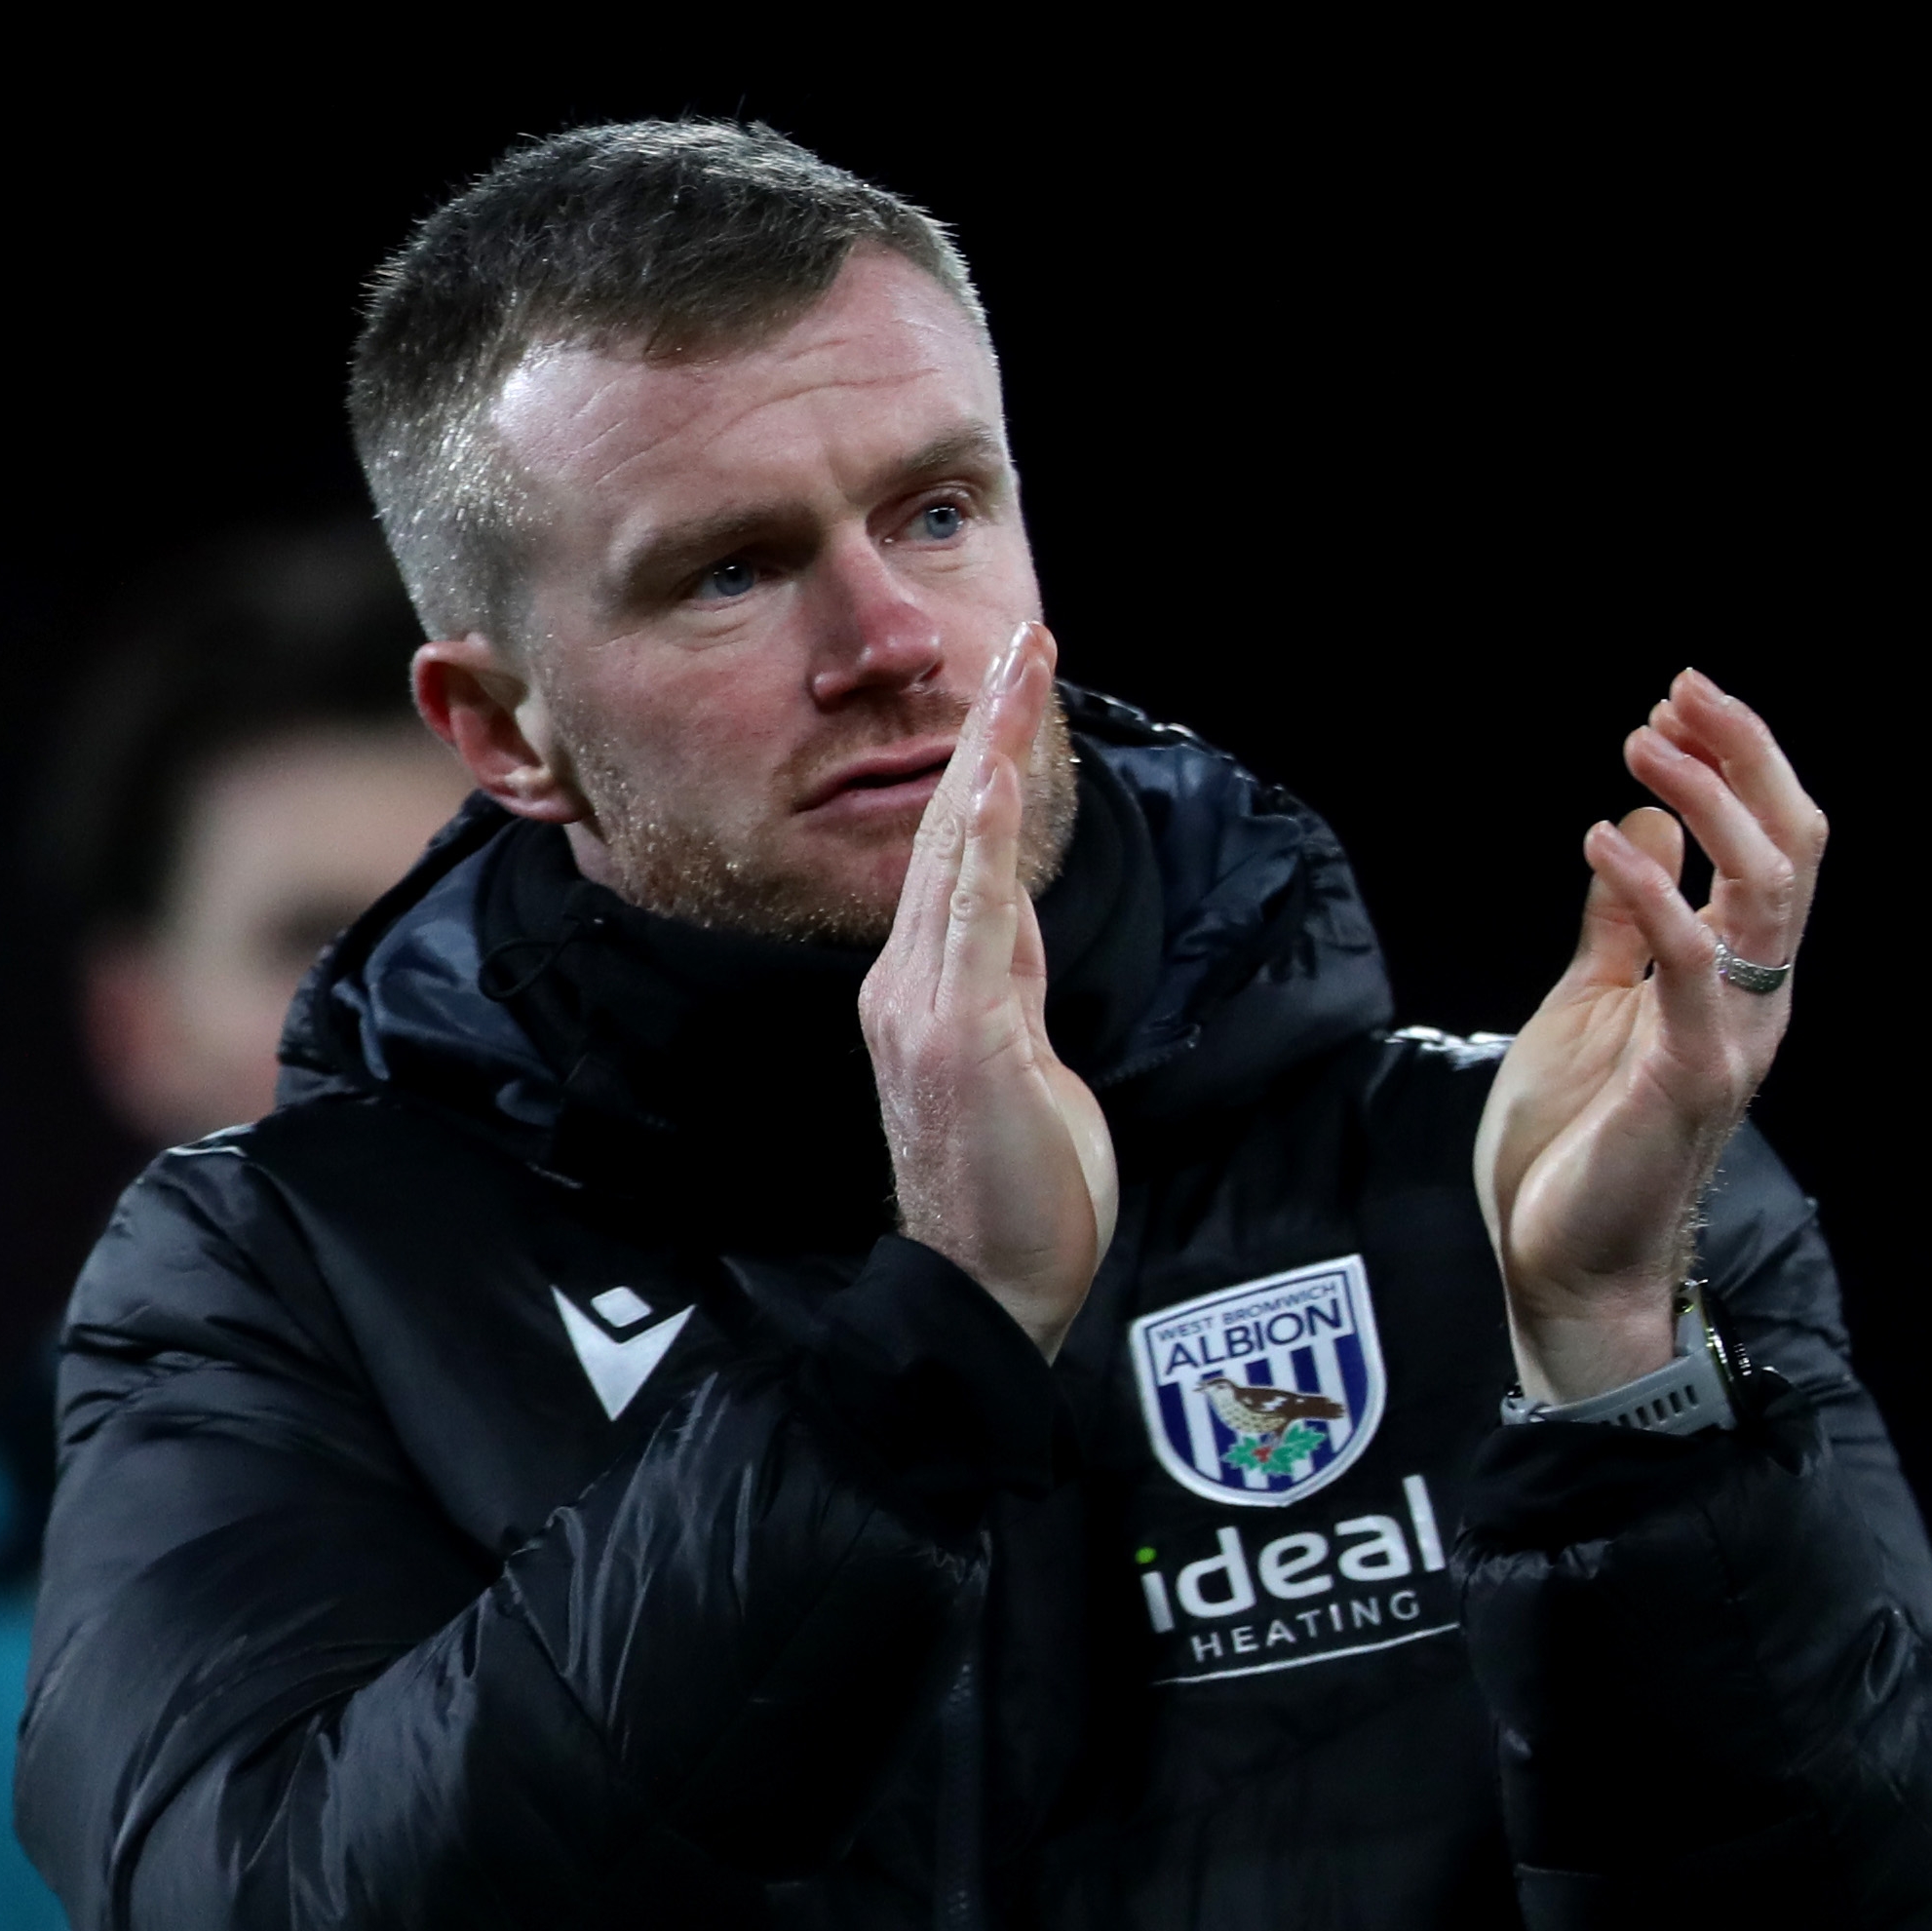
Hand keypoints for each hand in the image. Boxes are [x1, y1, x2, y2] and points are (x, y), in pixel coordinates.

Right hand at [862, 620, 1118, 1355]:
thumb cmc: (1014, 1192)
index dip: (987, 769)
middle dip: (990, 731)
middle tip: (1024, 640)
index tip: (1016, 691)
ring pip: (958, 855)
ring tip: (1021, 670)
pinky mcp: (957, 1038)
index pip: (960, 856)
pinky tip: (993, 776)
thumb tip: (1020, 920)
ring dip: (993, 755)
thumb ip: (1011, 987)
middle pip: (951, 833)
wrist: (991, 1290)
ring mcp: (924, 1008)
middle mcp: (906, 986)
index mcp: (920, 991)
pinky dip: (983, 841)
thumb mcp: (1023, 1064)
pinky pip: (972, 922)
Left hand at [1475, 670, 1828, 1403]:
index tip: (1675, 700)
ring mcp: (1731, 1036)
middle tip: (1676, 692)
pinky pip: (1694, 964)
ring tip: (1643, 743)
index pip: (1772, 843)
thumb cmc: (1575, 1144)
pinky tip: (1603, 834)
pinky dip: (1654, 889)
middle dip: (1744, 755)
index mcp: (1736, 975)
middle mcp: (1755, 997)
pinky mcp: (1690, 1075)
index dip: (1738, 761)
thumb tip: (1641, 826)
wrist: (1561, 1265)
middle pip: (1793, 847)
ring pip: (1767, 888)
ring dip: (1712, 800)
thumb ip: (1622, 920)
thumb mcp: (1589, 999)